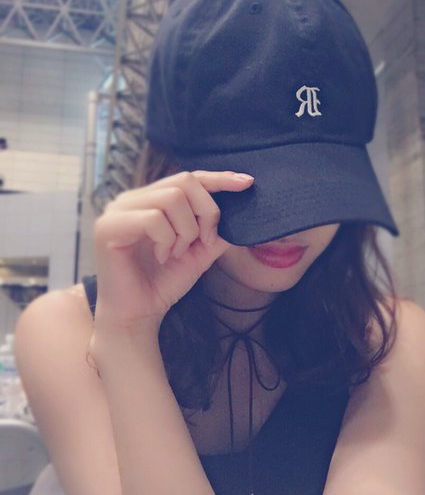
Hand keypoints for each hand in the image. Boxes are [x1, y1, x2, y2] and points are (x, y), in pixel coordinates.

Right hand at [92, 170, 253, 331]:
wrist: (138, 315)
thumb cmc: (163, 283)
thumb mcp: (200, 253)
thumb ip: (217, 231)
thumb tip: (239, 211)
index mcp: (151, 200)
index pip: (189, 178)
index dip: (218, 178)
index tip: (246, 183)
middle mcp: (132, 199)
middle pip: (184, 182)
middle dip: (206, 212)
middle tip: (203, 242)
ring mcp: (117, 210)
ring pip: (171, 198)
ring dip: (186, 230)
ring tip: (177, 253)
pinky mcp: (108, 226)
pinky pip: (153, 218)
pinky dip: (167, 240)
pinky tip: (162, 257)